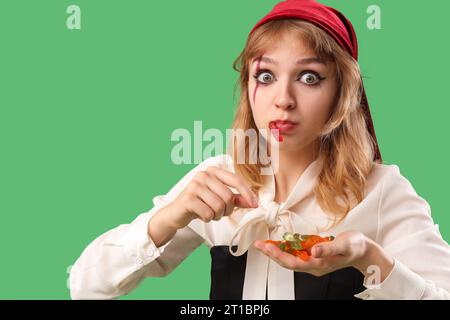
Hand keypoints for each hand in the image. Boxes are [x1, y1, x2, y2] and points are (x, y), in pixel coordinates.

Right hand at [171, 166, 258, 227]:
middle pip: (228, 196)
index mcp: (213, 171)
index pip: (236, 180)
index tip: (255, 204)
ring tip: (210, 213)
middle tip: (220, 213)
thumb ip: (237, 199)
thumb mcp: (220, 199)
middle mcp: (204, 175)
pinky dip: (207, 218)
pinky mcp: (188, 198)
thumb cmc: (201, 203)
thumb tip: (254, 202)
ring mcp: (194, 185)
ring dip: (217, 215)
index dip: (247, 193)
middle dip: (227, 210)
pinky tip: (201, 215)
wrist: (177, 212)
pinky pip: (208, 213)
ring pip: (218, 206)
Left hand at [254, 230, 391, 277]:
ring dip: (276, 252)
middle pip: (288, 263)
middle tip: (258, 244)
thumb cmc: (355, 246)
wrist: (364, 250)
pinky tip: (277, 244)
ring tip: (263, 244)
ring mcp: (313, 262)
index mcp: (319, 264)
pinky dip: (285, 249)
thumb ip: (329, 248)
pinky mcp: (313, 257)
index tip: (267, 247)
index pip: (294, 263)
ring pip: (290, 259)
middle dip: (272, 254)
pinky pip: (295, 255)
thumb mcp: (344, 244)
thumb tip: (314, 251)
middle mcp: (314, 266)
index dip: (279, 256)